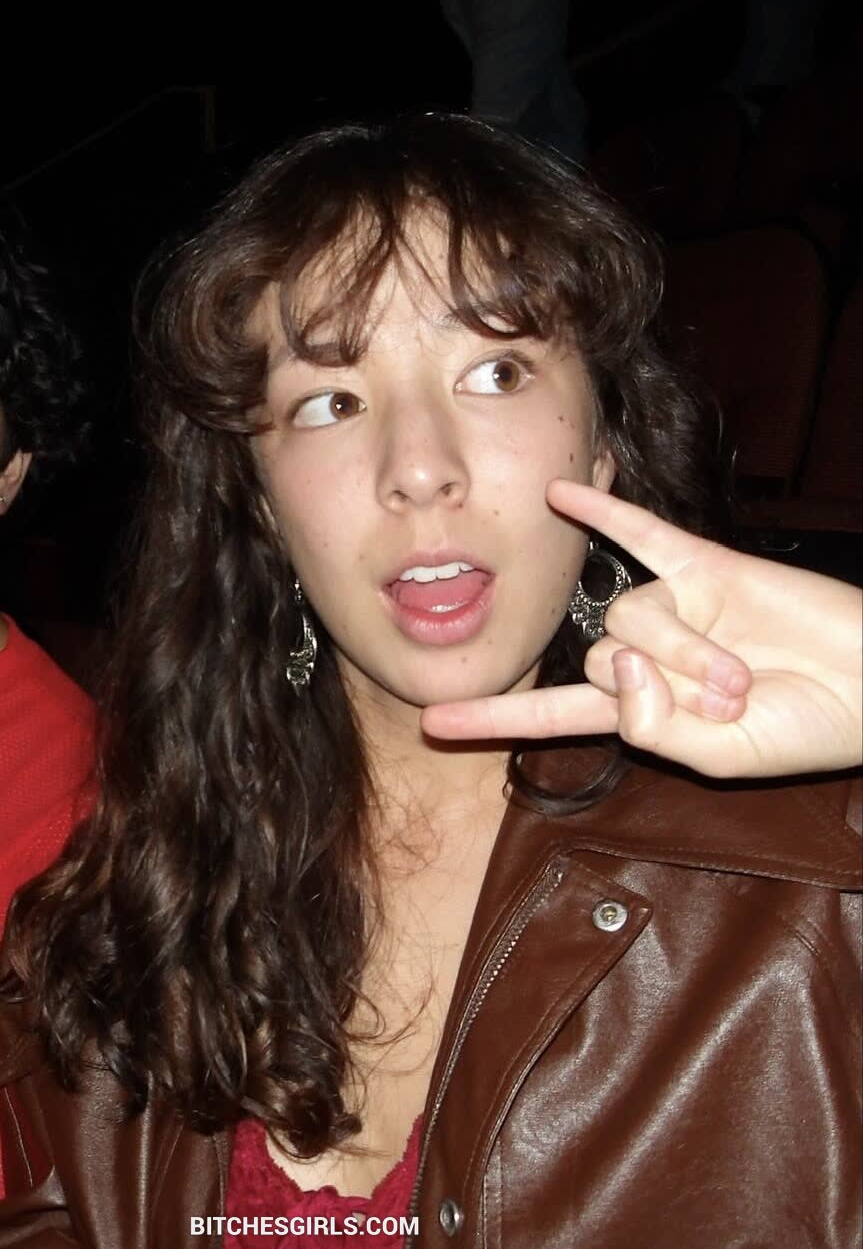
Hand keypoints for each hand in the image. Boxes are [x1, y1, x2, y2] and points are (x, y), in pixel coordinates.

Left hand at [422, 480, 862, 778]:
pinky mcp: (704, 565)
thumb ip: (652, 724)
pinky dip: (602, 515)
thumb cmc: (803, 728)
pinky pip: (640, 534)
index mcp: (642, 710)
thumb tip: (614, 660)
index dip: (495, 721)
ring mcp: (672, 606)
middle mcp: (644, 655)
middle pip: (599, 661)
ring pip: (630, 617)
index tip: (434, 720)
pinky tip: (558, 493)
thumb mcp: (719, 756)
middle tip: (734, 699)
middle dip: (664, 684)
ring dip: (686, 648)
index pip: (552, 714)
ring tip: (744, 668)